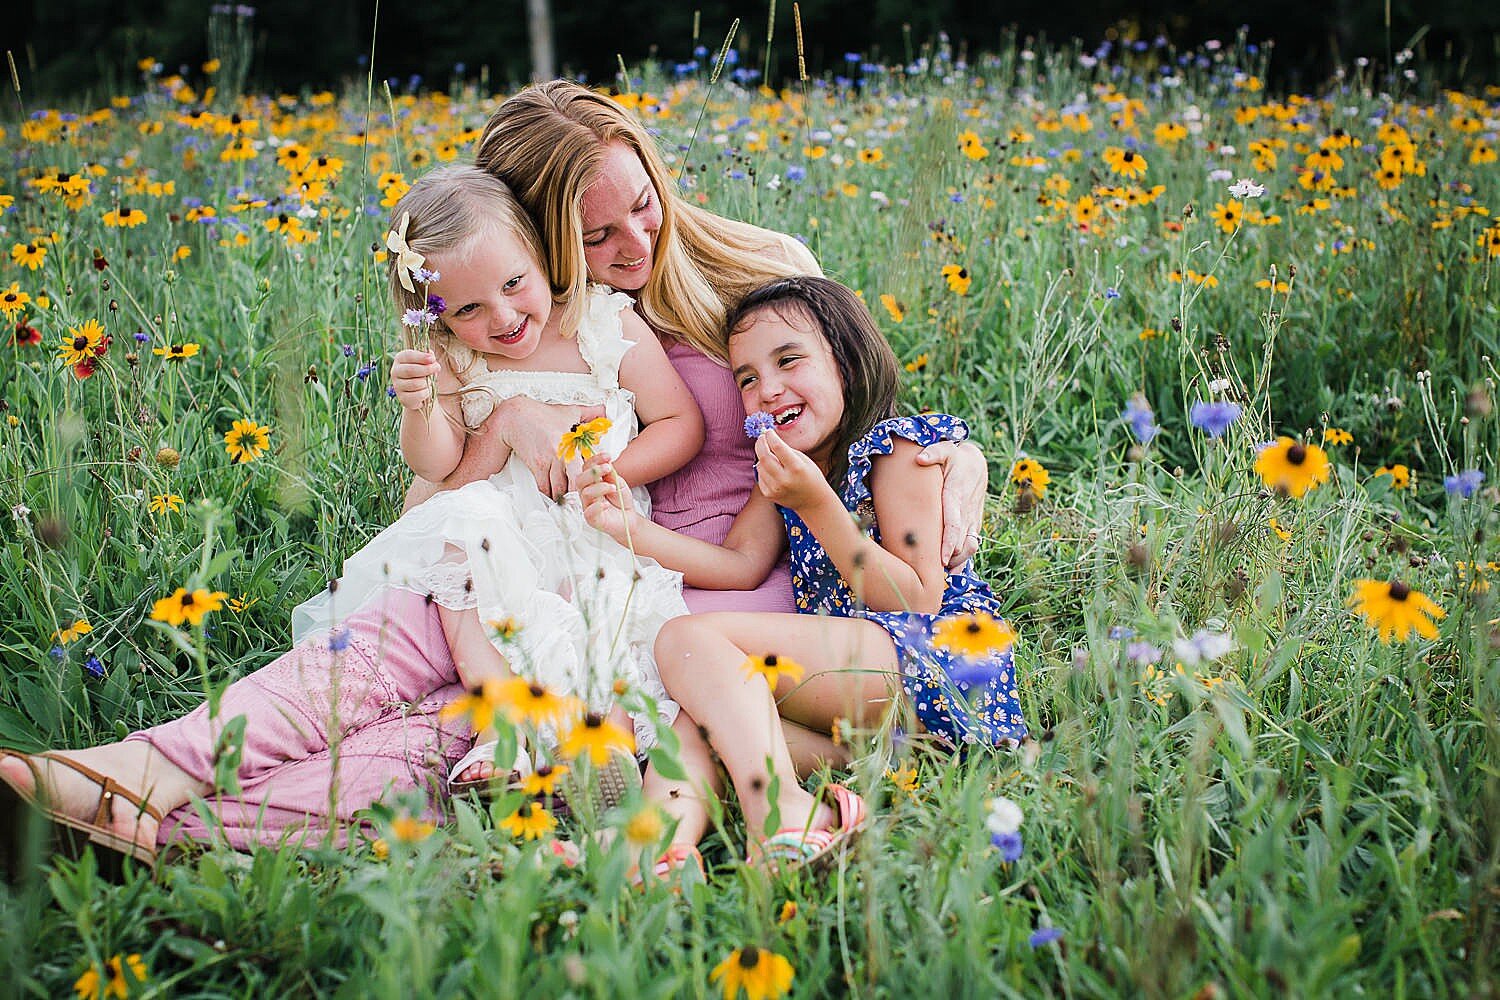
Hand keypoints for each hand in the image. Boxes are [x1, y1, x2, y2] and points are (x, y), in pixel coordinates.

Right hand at [390, 349, 439, 409]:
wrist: (420, 394)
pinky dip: (427, 392)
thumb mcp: (427, 363)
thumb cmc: (423, 374)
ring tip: (429, 382)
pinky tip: (426, 391)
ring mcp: (397, 385)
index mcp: (400, 359)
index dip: (421, 357)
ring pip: (416, 383)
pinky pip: (419, 395)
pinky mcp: (402, 398)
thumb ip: (429, 358)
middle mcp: (395, 371)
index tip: (432, 359)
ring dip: (427, 382)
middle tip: (437, 368)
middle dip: (427, 369)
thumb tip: (431, 355)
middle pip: (411, 370)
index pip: (408, 355)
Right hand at [493, 397, 606, 501]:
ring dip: (563, 494)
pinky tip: (552, 492)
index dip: (594, 479)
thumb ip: (592, 413)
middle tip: (582, 496)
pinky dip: (548, 492)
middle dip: (579, 492)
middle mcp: (562, 455)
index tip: (597, 484)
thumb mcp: (571, 411)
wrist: (517, 416)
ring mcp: (547, 462)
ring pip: (558, 488)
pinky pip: (543, 487)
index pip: (588, 468)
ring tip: (568, 498)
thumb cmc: (544, 414)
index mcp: (574, 443)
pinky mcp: (535, 466)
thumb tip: (607, 413)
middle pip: (574, 484)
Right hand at [579, 456, 638, 542]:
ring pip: (585, 493)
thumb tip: (606, 463)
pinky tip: (606, 504)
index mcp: (591, 482)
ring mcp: (588, 505)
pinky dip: (597, 506)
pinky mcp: (591, 519)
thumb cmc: (621, 501)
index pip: (587, 468)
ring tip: (613, 487)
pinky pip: (589, 512)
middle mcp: (587, 492)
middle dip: (594, 471)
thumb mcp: (619, 483)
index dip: (595, 460)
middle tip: (608, 468)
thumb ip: (611, 475)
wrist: (629, 519)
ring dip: (600, 487)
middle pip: (580, 479)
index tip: (607, 456)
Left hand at [754, 429, 833, 511]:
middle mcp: (784, 479)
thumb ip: (787, 450)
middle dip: (760, 443)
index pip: (777, 447)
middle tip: (762, 438)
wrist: (813, 502)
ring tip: (771, 455)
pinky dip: (763, 469)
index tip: (769, 431)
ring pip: (759, 466)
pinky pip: (760, 476)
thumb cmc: (810, 477)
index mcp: (796, 468)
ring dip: (762, 457)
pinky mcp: (769, 494)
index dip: (770, 436)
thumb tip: (769, 439)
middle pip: (764, 456)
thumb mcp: (804, 460)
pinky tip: (772, 469)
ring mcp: (775, 488)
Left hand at [915, 440, 987, 568]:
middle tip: (934, 574)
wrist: (976, 463)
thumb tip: (920, 458)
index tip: (942, 558)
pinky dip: (964, 558)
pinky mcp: (974, 523)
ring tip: (942, 574)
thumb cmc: (955, 458)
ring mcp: (972, 518)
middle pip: (961, 541)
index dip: (949, 542)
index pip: (954, 523)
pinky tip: (953, 570)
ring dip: (958, 561)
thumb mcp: (945, 450)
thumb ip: (933, 452)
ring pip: (970, 546)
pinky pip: (972, 544)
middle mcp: (966, 510)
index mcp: (956, 495)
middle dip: (951, 559)